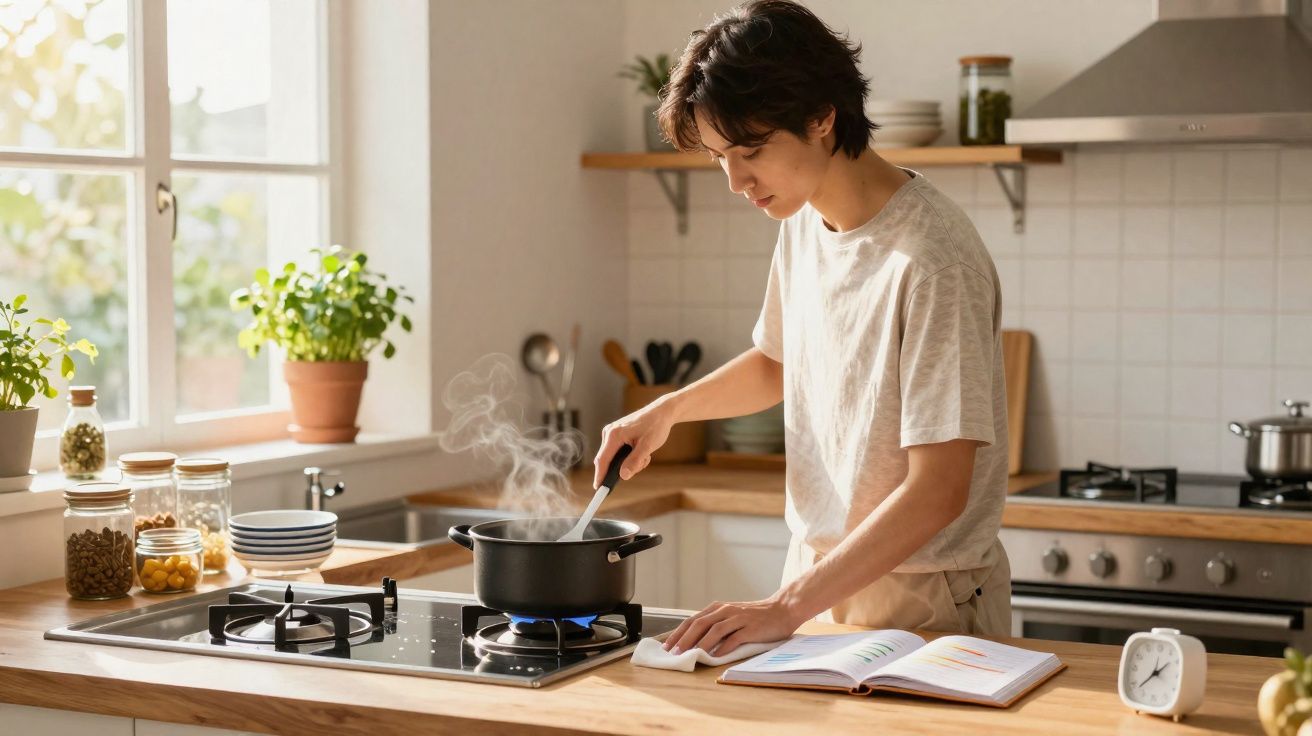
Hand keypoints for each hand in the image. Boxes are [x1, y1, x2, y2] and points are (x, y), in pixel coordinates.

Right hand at [593, 396, 677, 487]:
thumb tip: (623, 476)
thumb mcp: (648, 446)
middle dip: (624, 468)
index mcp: (614, 434)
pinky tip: (642, 451)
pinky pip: (618, 453)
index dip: (600, 476)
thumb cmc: (656, 426)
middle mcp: (609, 433)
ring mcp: (612, 433)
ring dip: (630, 462)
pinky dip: (629, 457)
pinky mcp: (616, 435)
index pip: (602, 460)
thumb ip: (635, 461)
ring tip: (645, 455)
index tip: (599, 489)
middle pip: (608, 461)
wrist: (662, 411)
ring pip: (614, 458)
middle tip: (643, 462)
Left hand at [661, 595, 803, 657]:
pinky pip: (734, 638)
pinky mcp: (750, 628)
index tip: (667, 646)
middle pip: (699, 624)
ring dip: (700, 643)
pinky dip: (723, 647)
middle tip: (674, 652)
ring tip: (690, 654)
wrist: (782, 609)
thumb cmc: (755, 616)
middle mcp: (725, 610)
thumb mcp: (731, 616)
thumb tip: (695, 642)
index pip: (692, 620)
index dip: (678, 633)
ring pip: (714, 630)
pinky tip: (715, 656)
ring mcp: (738, 618)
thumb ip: (716, 625)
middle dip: (684, 639)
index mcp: (718, 608)